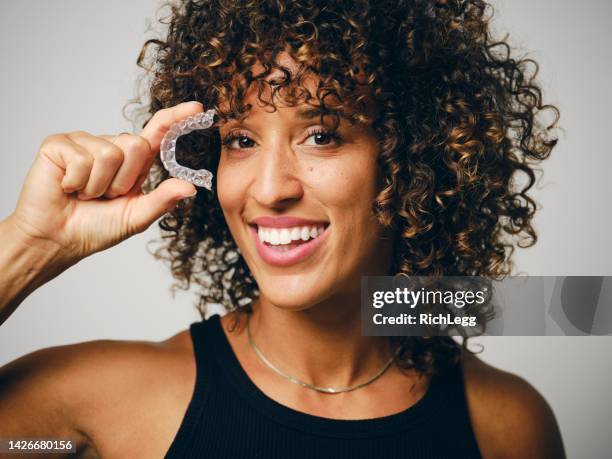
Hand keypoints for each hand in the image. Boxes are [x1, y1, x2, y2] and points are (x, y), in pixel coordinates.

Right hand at [7, 101, 204, 264]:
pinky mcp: (59, 144)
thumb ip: (162, 200)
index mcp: (133, 162)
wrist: (56, 239)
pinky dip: (77, 182)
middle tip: (105, 196)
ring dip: (98, 185)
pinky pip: (82, 158)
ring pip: (110, 154)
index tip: (197, 109)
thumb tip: (190, 187)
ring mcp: (85, 142)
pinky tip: (67, 188)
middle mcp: (111, 146)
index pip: (158, 132)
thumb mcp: (136, 217)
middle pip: (136, 145)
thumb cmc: (95, 228)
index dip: (176, 119)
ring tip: (85, 194)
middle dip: (123, 180)